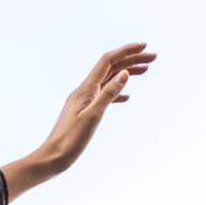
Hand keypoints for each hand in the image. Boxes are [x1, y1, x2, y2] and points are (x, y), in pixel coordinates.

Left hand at [38, 42, 156, 173]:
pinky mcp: (83, 113)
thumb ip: (108, 94)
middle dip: (131, 60)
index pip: (107, 61)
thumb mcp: (93, 116)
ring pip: (108, 81)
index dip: (126, 51)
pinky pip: (103, 96)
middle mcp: (83, 92)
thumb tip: (123, 73)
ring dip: (126, 73)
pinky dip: (117, 92)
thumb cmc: (70, 140)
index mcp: (85, 89)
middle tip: (153, 58)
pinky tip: (127, 97)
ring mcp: (83, 102)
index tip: (144, 46)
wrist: (52, 158)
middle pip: (109, 68)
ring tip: (145, 70)